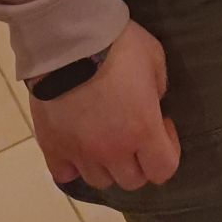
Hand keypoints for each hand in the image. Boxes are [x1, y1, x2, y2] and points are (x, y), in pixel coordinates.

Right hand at [32, 19, 180, 195]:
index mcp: (142, 130)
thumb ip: (157, 88)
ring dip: (108, 164)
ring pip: (100, 180)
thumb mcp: (155, 58)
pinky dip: (74, 165)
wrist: (70, 40)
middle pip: (131, 180)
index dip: (168, 150)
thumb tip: (152, 103)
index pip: (164, 170)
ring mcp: (80, 153)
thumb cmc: (119, 45)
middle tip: (134, 131)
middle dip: (139, 160)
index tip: (162, 124)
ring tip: (105, 136)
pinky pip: (65, 174)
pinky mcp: (52, 147)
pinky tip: (78, 145)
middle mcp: (112, 150)